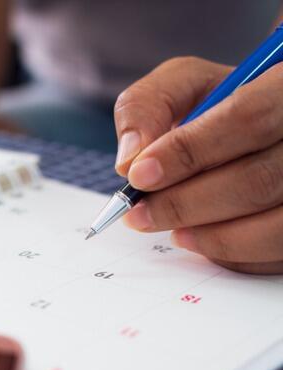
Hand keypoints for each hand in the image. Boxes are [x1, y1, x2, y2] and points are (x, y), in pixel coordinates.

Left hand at [114, 57, 282, 273]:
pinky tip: (196, 238)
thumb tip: (130, 160)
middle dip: (185, 203)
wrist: (245, 131)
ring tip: (165, 227)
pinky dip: (231, 253)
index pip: (248, 118)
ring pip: (274, 225)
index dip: (188, 152)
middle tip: (139, 213)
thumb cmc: (213, 106)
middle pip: (258, 179)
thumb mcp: (178, 87)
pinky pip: (276, 251)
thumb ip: (148, 106)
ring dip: (208, 235)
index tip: (139, 175)